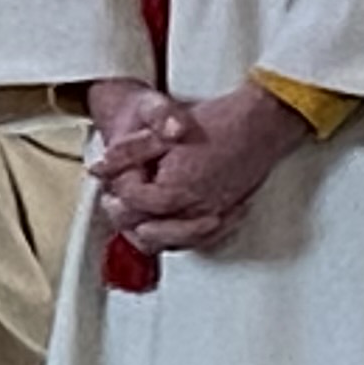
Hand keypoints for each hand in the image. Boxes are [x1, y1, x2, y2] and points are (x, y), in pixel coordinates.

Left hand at [94, 83, 309, 256]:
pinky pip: (197, 241)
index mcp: (173, 190)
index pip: (131, 201)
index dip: (116, 187)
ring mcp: (213, 217)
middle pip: (146, 231)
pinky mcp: (227, 217)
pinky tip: (171, 227)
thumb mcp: (162, 130)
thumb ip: (128, 152)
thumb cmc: (221, 121)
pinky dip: (178, 237)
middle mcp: (193, 211)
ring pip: (170, 243)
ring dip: (148, 234)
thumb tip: (100, 168)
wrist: (263, 121)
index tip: (112, 176)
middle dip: (125, 215)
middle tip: (116, 199)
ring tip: (137, 217)